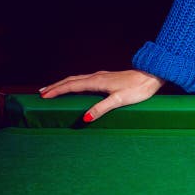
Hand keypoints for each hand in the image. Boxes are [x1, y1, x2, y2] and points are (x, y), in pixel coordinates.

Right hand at [38, 69, 164, 122]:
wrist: (152, 75)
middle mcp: (97, 77)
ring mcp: (102, 76)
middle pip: (72, 80)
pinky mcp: (107, 78)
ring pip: (78, 79)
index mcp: (97, 81)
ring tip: (54, 89)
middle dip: (56, 86)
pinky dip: (75, 83)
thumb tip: (84, 118)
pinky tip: (77, 87)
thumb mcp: (119, 100)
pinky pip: (85, 80)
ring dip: (64, 84)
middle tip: (42, 92)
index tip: (43, 95)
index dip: (57, 90)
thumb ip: (101, 108)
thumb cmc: (138, 88)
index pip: (71, 85)